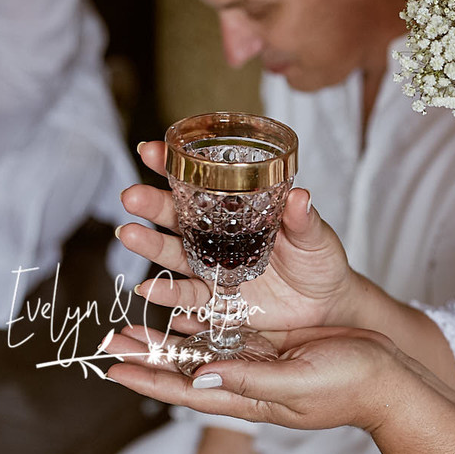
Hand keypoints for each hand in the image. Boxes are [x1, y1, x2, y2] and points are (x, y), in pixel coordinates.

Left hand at [106, 325, 443, 434]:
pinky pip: (231, 331)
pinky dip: (205, 321)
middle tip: (113, 338)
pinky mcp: (276, 343)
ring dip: (169, 338)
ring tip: (135, 322)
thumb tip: (202, 376)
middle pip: (186, 371)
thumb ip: (250, 381)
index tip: (114, 368)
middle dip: (149, 357)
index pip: (186, 393)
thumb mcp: (297, 385)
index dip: (148, 381)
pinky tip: (186, 308)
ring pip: (203, 349)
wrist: (388, 377)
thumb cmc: (350, 386)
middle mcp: (248, 382)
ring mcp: (261, 362)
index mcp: (249, 400)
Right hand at [117, 141, 359, 331]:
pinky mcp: (218, 299)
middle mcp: (220, 236)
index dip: (175, 166)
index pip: (202, 183)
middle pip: (178, 217)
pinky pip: (189, 296)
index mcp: (239, 210)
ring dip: (150, 244)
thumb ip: (304, 220)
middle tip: (131, 195)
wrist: (327, 303)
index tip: (152, 150)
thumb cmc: (321, 260)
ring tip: (128, 234)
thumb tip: (299, 195)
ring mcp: (215, 267)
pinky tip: (147, 288)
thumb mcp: (317, 237)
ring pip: (175, 254)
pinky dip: (168, 294)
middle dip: (152, 204)